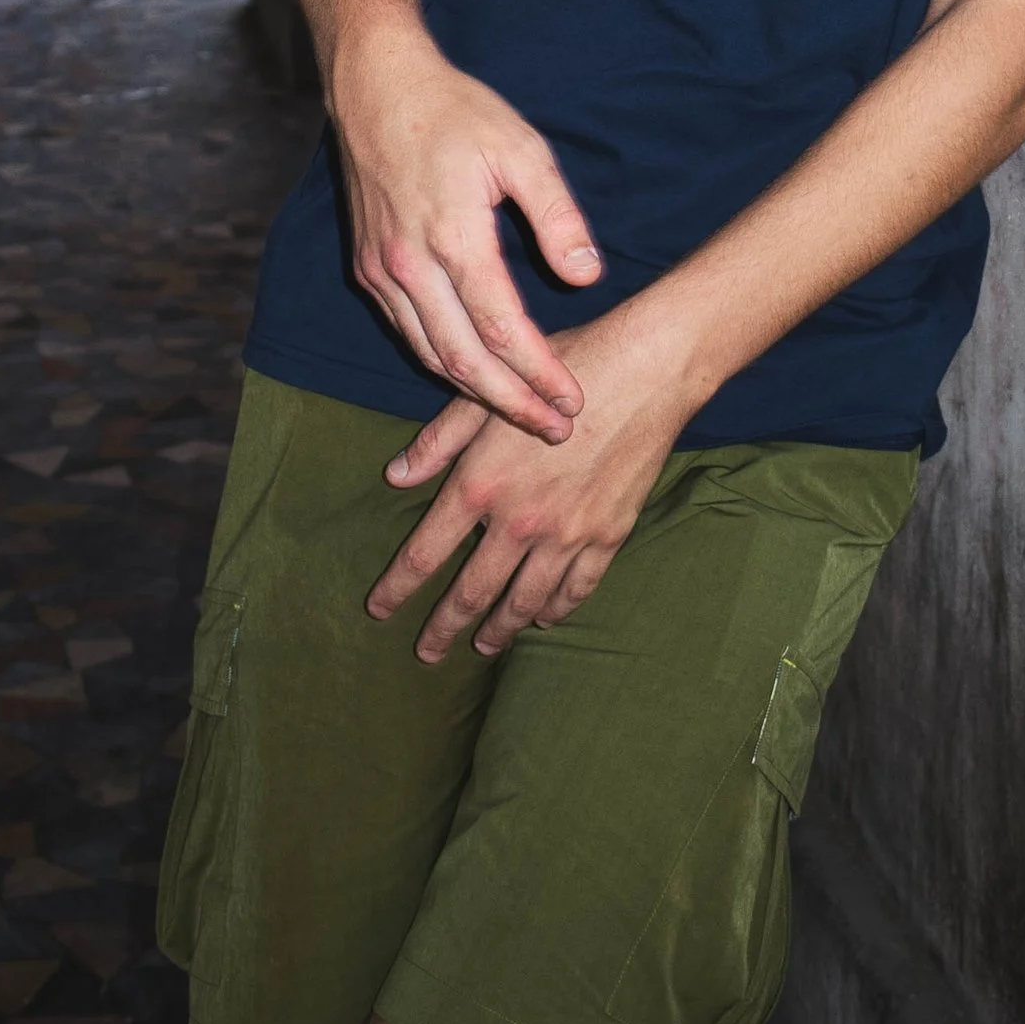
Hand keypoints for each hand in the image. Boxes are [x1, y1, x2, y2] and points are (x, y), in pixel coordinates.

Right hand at [331, 28, 606, 441]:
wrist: (376, 86)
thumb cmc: (455, 111)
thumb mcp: (521, 149)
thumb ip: (557, 215)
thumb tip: (588, 275)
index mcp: (454, 238)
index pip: (504, 332)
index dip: (540, 375)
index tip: (573, 403)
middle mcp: (410, 267)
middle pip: (464, 361)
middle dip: (512, 404)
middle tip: (556, 431)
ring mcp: (382, 272)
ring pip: (430, 355)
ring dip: (476, 393)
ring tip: (521, 412)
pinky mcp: (368, 269)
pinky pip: (408, 333)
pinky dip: (442, 363)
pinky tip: (473, 372)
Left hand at [367, 306, 693, 661]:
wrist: (646, 371)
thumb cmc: (563, 368)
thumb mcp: (487, 397)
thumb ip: (439, 441)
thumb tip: (396, 477)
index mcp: (481, 485)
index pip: (426, 552)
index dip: (398, 587)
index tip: (378, 609)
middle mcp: (520, 521)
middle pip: (472, 592)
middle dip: (444, 628)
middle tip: (426, 654)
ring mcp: (567, 535)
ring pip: (524, 602)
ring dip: (499, 630)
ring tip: (482, 646)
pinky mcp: (608, 536)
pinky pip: (575, 590)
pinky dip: (556, 611)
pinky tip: (544, 619)